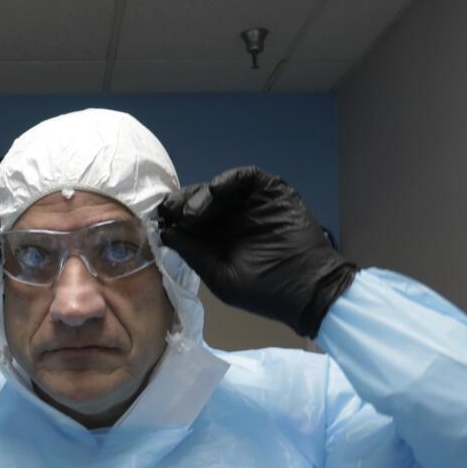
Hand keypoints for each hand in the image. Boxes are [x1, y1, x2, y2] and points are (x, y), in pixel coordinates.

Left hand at [154, 167, 356, 337]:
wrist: (307, 288)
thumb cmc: (263, 290)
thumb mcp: (219, 275)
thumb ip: (193, 253)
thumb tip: (165, 234)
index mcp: (216, 238)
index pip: (188, 221)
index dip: (172, 218)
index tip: (160, 222)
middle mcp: (230, 218)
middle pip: (198, 200)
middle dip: (182, 204)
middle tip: (170, 212)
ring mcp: (250, 203)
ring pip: (217, 189)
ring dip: (200, 195)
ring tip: (191, 213)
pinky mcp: (269, 191)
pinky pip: (244, 177)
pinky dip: (226, 182)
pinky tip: (214, 193)